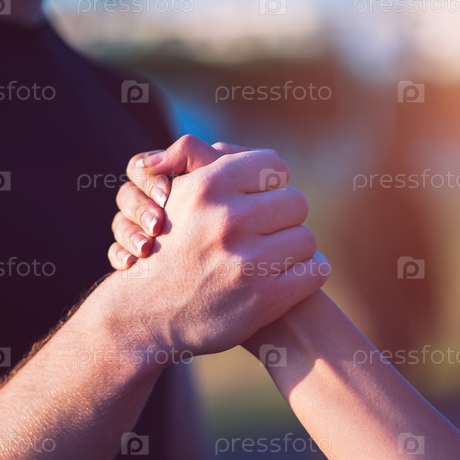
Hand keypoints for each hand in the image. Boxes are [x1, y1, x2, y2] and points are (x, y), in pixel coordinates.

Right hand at [105, 135, 327, 355]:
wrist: (145, 314)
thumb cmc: (165, 248)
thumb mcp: (172, 195)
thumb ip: (194, 158)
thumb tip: (226, 145)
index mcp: (208, 186)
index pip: (273, 166)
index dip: (271, 184)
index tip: (261, 201)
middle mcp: (227, 220)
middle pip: (295, 202)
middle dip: (284, 218)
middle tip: (267, 234)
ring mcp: (247, 261)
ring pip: (306, 238)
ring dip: (294, 249)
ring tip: (273, 258)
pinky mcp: (264, 297)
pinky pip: (315, 270)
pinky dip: (305, 275)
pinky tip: (286, 278)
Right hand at [108, 136, 249, 268]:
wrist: (253, 255)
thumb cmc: (247, 210)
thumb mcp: (225, 180)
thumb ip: (196, 156)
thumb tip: (156, 161)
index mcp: (168, 176)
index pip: (142, 166)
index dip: (149, 177)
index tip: (167, 195)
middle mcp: (152, 200)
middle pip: (126, 195)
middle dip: (139, 208)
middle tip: (157, 225)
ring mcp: (144, 229)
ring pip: (119, 223)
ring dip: (128, 233)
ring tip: (145, 248)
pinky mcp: (141, 257)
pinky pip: (116, 252)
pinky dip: (120, 256)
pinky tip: (130, 264)